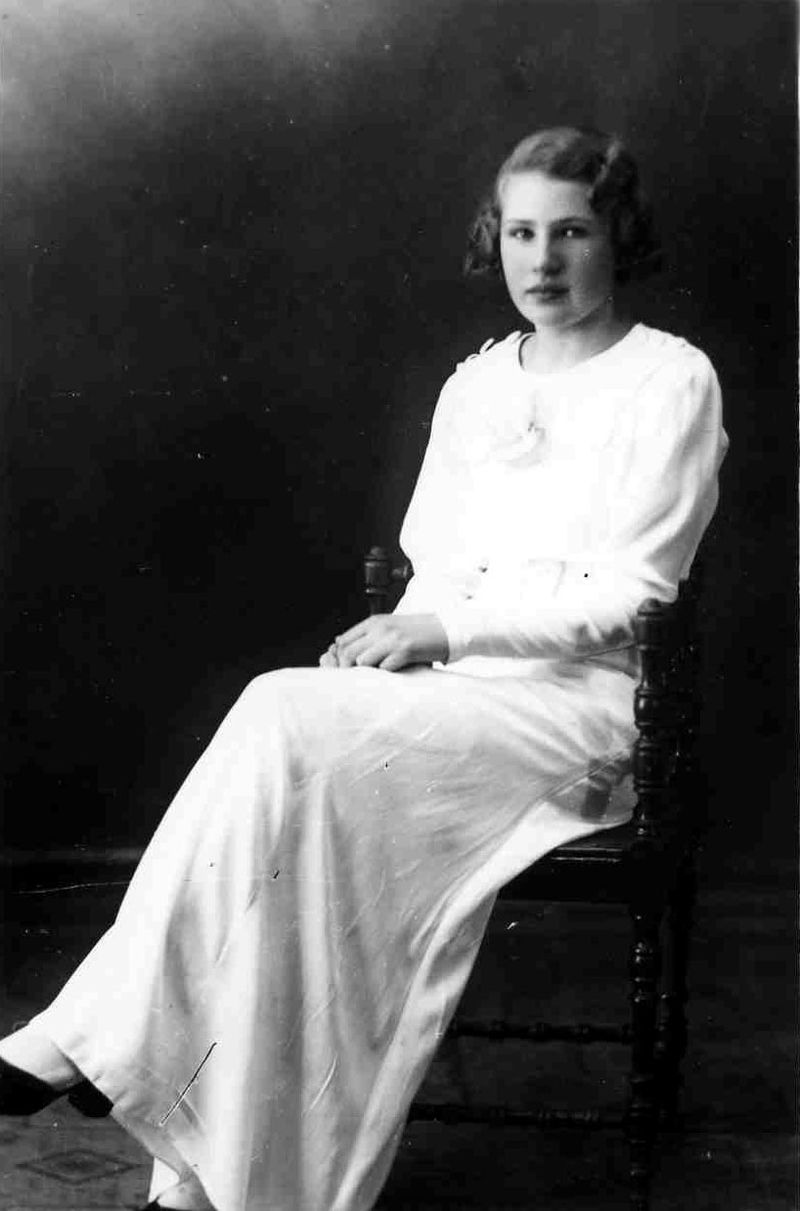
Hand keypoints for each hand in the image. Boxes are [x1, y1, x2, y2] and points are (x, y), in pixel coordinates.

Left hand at [320, 613, 448, 671]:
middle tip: (354, 679)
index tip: (344, 669)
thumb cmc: (415, 631)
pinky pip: (384, 668)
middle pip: (348, 652)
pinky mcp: (405, 650)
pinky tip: (393, 673)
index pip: (343, 641)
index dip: (339, 658)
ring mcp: (392, 639)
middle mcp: (380, 628)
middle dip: (347, 669)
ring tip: (375, 676)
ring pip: (362, 661)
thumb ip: (365, 634)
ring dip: (366, 671)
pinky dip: (385, 673)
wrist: (444, 629)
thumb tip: (337, 642)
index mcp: (374, 622)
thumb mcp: (388, 626)